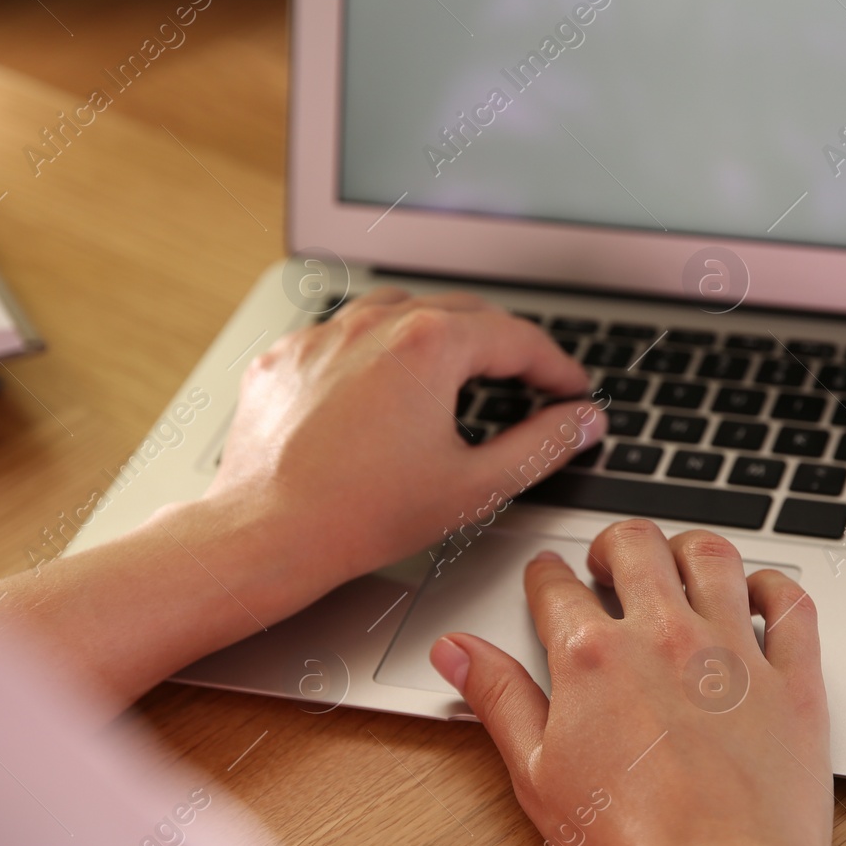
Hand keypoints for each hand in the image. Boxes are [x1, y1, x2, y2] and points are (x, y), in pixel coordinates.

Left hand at [205, 287, 604, 609]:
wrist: (265, 533)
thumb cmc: (360, 515)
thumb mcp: (473, 486)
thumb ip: (542, 446)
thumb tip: (581, 422)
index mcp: (429, 345)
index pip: (517, 337)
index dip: (556, 366)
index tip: (571, 389)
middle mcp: (375, 323)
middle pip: (462, 312)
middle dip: (504, 344)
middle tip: (528, 379)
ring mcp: (324, 335)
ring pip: (398, 311)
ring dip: (438, 335)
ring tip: (458, 372)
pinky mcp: (286, 357)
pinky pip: (341, 337)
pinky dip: (374, 354)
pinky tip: (381, 390)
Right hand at [431, 521, 845, 845]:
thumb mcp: (536, 775)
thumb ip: (498, 699)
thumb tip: (456, 652)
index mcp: (595, 660)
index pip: (556, 587)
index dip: (544, 576)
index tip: (546, 580)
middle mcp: (665, 639)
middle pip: (635, 546)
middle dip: (611, 543)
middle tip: (606, 562)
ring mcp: (735, 654)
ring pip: (713, 557)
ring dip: (686, 548)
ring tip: (676, 563)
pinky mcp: (794, 682)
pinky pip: (792, 605)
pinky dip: (773, 587)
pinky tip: (758, 596)